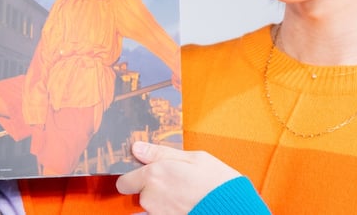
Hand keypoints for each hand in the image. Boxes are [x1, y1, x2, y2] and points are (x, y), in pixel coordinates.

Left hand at [116, 142, 240, 214]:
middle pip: (138, 193)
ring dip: (161, 198)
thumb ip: (160, 153)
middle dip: (150, 187)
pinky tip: (185, 201)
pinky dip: (170, 208)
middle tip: (172, 179)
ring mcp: (158, 213)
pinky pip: (161, 212)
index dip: (134, 176)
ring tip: (183, 190)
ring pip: (150, 205)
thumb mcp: (192, 157)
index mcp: (153, 175)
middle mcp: (150, 197)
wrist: (232, 209)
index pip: (124, 181)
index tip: (146, 171)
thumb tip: (138, 148)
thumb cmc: (215, 182)